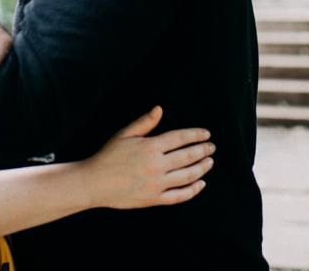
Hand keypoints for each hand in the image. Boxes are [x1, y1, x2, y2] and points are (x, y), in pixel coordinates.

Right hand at [86, 106, 213, 209]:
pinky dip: (192, 190)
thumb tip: (160, 108)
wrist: (95, 182)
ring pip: (187, 176)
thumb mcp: (125, 134)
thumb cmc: (109, 155)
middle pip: (187, 156)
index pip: (180, 138)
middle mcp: (157, 165)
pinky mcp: (154, 199)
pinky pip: (179, 196)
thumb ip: (145, 122)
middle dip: (203, 150)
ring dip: (201, 168)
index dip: (195, 135)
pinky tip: (200, 183)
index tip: (206, 134)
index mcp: (150, 146)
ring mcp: (157, 184)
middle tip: (212, 147)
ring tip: (210, 162)